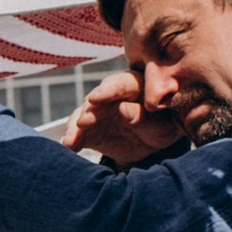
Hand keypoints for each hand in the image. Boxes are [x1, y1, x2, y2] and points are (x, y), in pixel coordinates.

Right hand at [61, 65, 185, 166]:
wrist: (156, 143)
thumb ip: (143, 116)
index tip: (96, 99)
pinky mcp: (90, 131)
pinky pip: (79, 134)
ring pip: (82, 117)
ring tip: (69, 141)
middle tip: (82, 123)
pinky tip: (67, 146)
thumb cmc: (163, 124)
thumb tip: (122, 110)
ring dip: (75, 129)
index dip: (107, 91)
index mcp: (132, 86)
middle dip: (88, 112)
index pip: (118, 85)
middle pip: (95, 101)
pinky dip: (72, 140)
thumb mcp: (160, 122)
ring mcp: (98, 113)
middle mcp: (110, 97)